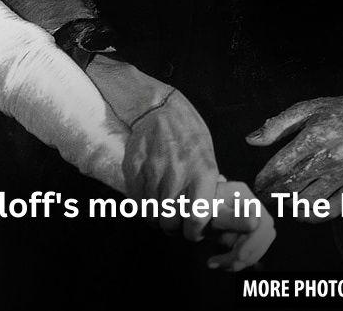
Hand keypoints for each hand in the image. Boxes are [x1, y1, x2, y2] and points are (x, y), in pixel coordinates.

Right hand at [123, 90, 274, 268]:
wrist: (159, 109)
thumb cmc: (189, 132)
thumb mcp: (207, 155)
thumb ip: (206, 184)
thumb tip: (208, 210)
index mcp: (202, 172)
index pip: (196, 218)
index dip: (193, 233)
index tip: (191, 232)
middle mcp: (177, 174)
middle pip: (170, 221)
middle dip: (172, 227)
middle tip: (174, 222)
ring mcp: (153, 172)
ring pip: (151, 213)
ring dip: (156, 217)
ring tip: (160, 211)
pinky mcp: (134, 168)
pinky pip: (136, 200)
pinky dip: (142, 205)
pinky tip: (148, 199)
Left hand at [246, 92, 342, 222]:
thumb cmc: (341, 111)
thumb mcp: (306, 109)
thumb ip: (277, 125)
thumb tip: (251, 140)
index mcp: (315, 137)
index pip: (281, 166)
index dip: (264, 179)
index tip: (257, 184)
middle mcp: (331, 158)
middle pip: (292, 186)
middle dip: (273, 195)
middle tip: (264, 197)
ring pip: (309, 201)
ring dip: (291, 205)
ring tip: (282, 201)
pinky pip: (332, 209)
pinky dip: (314, 215)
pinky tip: (303, 211)